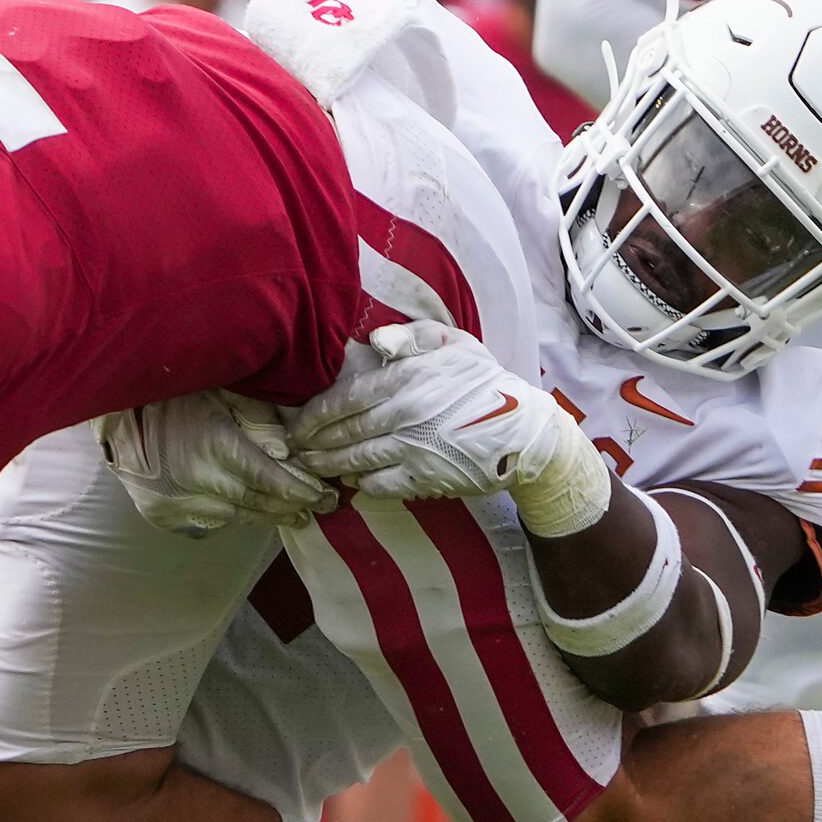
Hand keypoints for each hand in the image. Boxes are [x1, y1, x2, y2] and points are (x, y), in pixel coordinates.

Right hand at [98, 392, 335, 535]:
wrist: (114, 415)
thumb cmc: (172, 395)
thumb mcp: (219, 389)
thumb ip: (256, 412)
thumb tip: (290, 441)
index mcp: (214, 444)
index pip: (267, 477)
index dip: (298, 489)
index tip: (322, 494)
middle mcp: (197, 478)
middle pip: (256, 502)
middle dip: (290, 506)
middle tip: (318, 508)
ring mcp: (178, 501)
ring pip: (235, 516)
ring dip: (266, 516)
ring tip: (293, 516)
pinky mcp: (164, 515)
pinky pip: (209, 522)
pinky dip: (233, 516)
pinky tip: (251, 513)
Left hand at [290, 322, 610, 534]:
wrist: (525, 430)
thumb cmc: (484, 381)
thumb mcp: (454, 343)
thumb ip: (413, 336)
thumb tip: (376, 341)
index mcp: (407, 377)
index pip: (345, 398)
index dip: (315, 414)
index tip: (298, 422)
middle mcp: (405, 414)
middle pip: (344, 432)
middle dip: (313, 442)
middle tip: (295, 448)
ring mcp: (413, 449)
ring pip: (356, 460)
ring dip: (328, 465)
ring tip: (311, 465)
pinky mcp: (425, 478)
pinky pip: (379, 485)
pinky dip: (359, 485)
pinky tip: (349, 481)